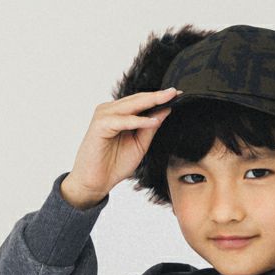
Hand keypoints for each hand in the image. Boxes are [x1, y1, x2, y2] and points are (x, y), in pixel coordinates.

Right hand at [63, 87, 181, 203]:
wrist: (96, 182)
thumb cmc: (114, 165)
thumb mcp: (140, 145)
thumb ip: (150, 128)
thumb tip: (165, 111)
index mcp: (119, 114)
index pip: (141, 102)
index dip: (159, 98)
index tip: (178, 95)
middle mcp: (111, 111)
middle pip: (137, 99)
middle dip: (158, 96)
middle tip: (176, 92)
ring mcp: (104, 116)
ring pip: (130, 106)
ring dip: (150, 103)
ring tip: (168, 100)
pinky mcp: (100, 125)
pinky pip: (123, 120)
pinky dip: (138, 121)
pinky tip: (152, 121)